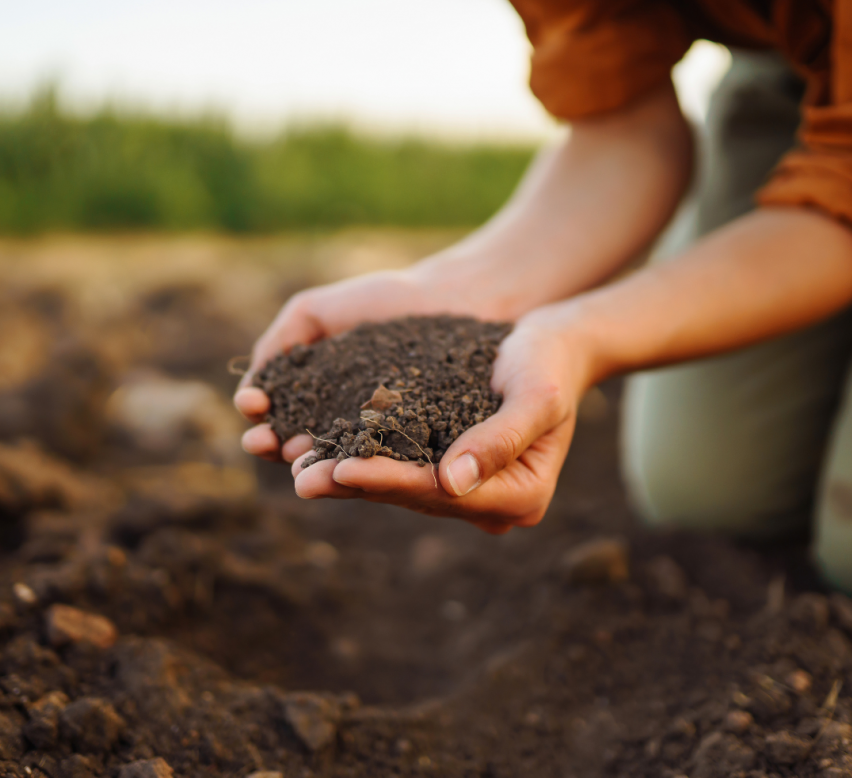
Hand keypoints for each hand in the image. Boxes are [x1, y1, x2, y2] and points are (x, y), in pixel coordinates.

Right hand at [235, 268, 481, 462]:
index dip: (259, 414)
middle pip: (297, 442)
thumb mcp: (315, 312)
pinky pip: (382, 459)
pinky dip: (360, 464)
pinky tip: (343, 461)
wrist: (448, 298)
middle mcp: (340, 422)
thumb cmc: (382, 301)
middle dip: (274, 444)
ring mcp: (376, 438)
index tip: (252, 405)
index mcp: (314, 395)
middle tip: (262, 441)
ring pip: (334, 458)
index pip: (276, 413)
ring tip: (294, 458)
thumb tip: (251, 389)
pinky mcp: (412, 446)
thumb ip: (280, 341)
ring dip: (309, 462)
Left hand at [289, 303, 588, 533]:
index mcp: (521, 497)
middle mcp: (493, 504)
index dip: (390, 481)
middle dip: (356, 485)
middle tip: (301, 478)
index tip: (342, 468)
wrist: (552, 347)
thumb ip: (501, 438)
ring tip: (298, 468)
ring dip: (349, 478)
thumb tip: (452, 482)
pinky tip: (320, 451)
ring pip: (400, 488)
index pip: (442, 493)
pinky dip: (362, 459)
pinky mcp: (448, 470)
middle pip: (415, 497)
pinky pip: (399, 469)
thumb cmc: (549, 364)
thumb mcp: (536, 395)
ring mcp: (470, 491)